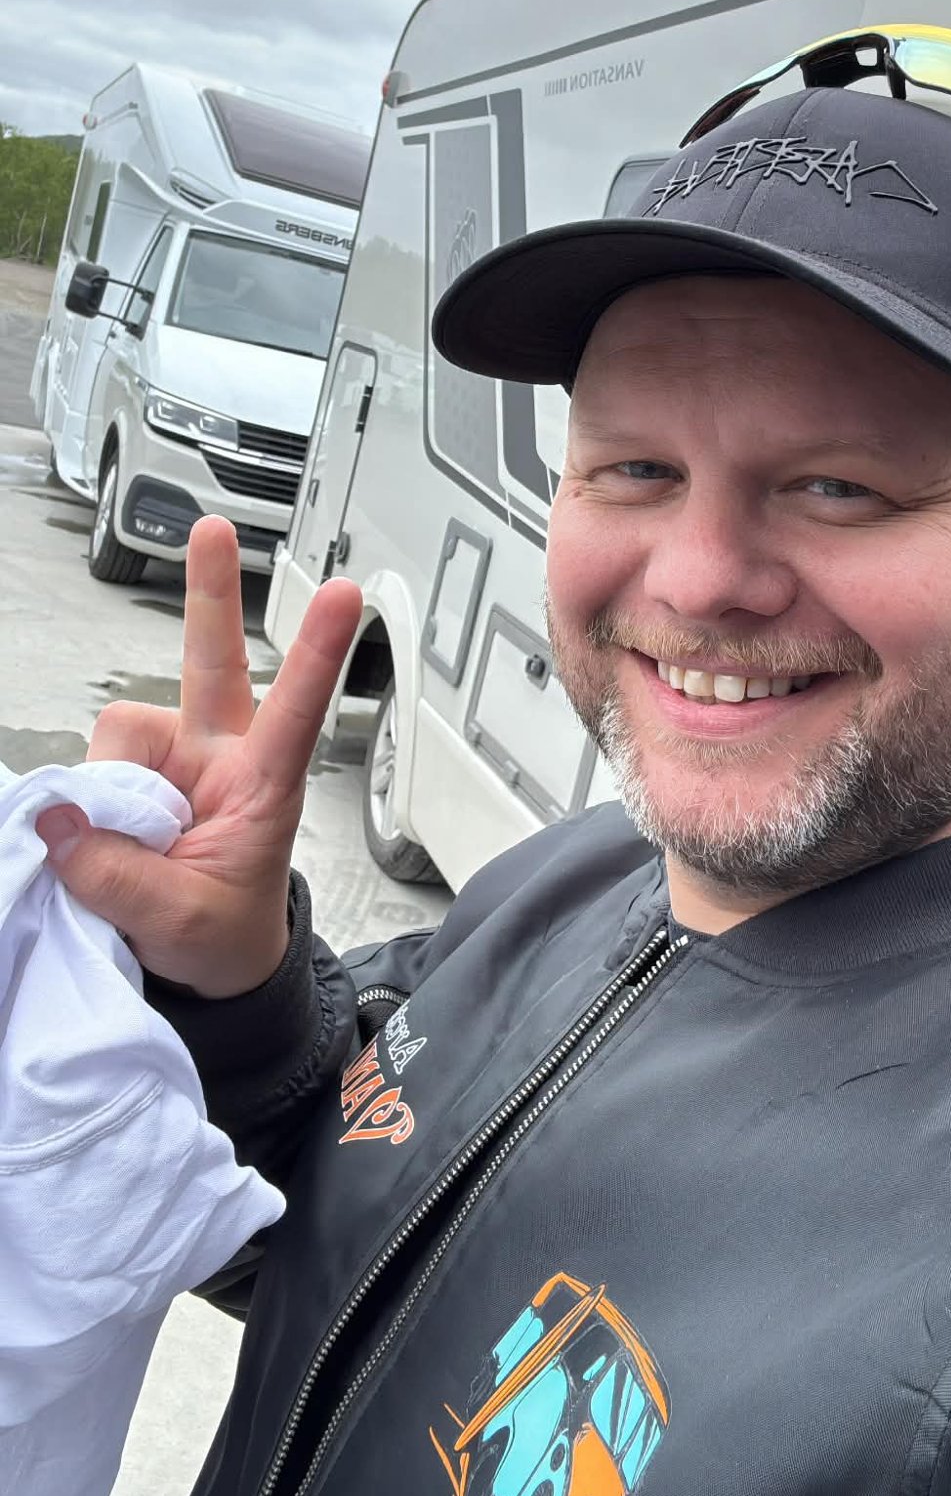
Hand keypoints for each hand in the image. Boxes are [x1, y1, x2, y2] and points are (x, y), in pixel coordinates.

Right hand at [36, 516, 363, 997]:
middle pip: (212, 662)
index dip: (317, 654)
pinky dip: (80, 801)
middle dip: (211, 592)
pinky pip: (85, 769)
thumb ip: (121, 876)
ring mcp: (170, 761)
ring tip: (123, 851)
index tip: (345, 594)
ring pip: (117, 736)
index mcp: (262, 786)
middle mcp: (216, 756)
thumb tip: (62, 819)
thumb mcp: (182, 922)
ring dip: (105, 788)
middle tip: (213, 530)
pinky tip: (93, 836)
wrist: (206, 965)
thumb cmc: (222, 935)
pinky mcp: (126, 777)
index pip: (296, 713)